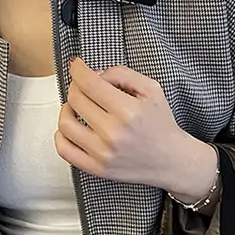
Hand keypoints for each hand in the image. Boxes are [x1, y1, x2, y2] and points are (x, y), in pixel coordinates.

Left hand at [55, 59, 216, 202]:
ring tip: (78, 107)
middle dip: (76, 87)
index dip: (77, 69)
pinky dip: (61, 136)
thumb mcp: (152, 89)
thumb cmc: (162, 125)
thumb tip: (94, 74)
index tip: (77, 66)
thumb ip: (122, 74)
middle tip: (85, 87)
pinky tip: (72, 128)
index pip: (88, 82)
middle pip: (75, 99)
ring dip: (67, 109)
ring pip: (65, 123)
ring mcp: (103, 154)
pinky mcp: (98, 169)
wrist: (173, 161)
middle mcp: (114, 133)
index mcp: (128, 111)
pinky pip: (65, 150)